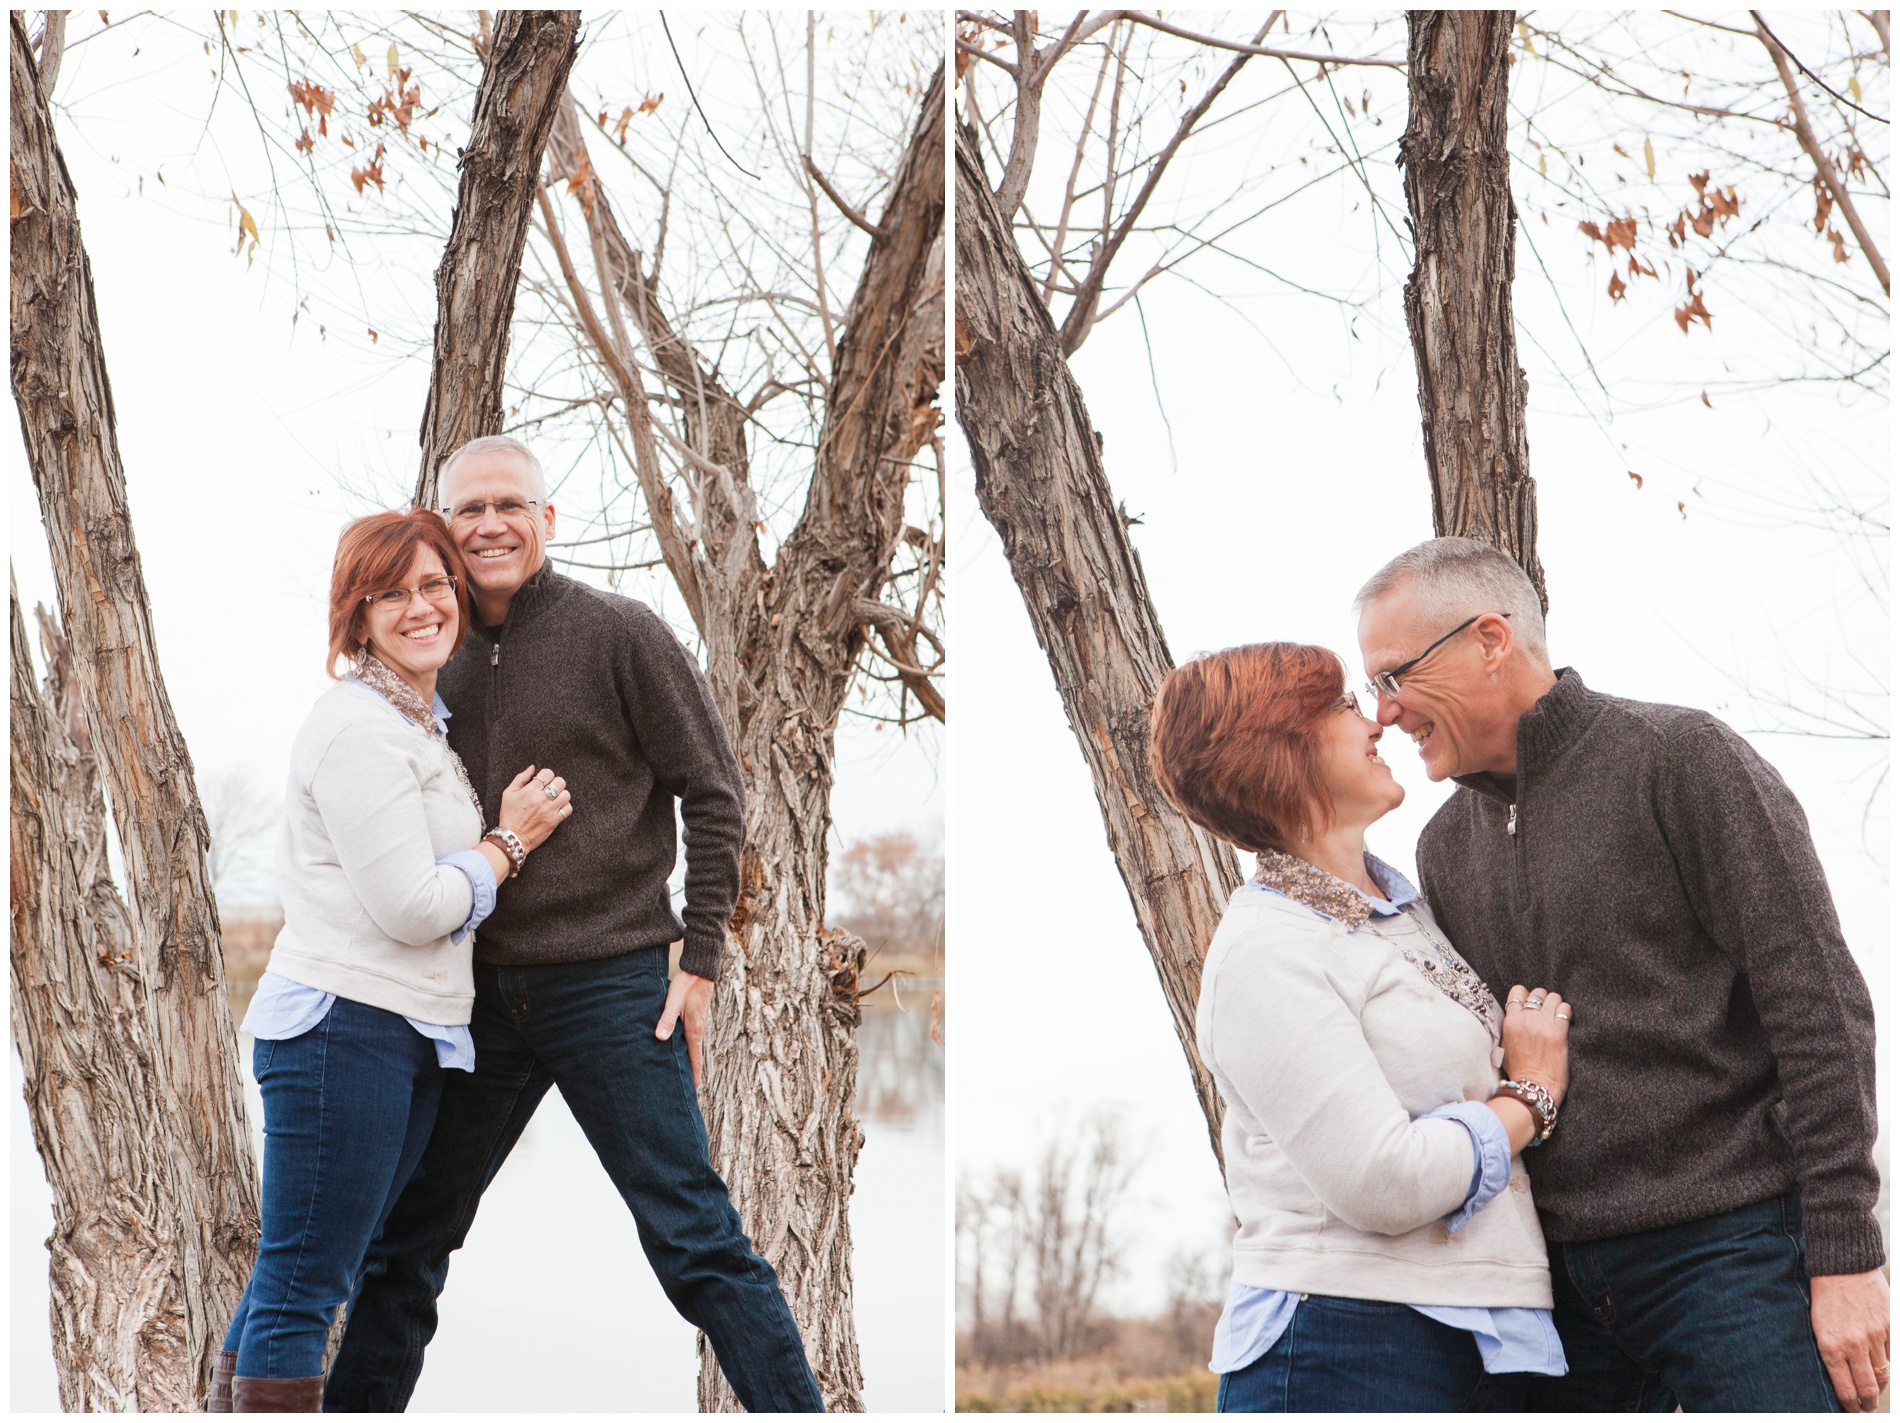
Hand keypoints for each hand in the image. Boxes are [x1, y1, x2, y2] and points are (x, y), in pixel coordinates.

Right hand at [498, 765, 572, 851]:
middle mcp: (541, 800)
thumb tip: (532, 768)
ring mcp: (549, 811)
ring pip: (566, 795)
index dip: (546, 775)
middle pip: (560, 782)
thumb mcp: (508, 793)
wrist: (512, 837)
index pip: (548, 774)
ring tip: (554, 798)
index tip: (543, 781)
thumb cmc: (509, 815)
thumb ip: (521, 778)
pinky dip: (565, 806)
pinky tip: (557, 807)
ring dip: (561, 795)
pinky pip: (568, 809)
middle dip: (555, 783)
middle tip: (549, 789)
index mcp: (530, 791)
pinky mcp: (554, 821)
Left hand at [656, 971, 713, 1087]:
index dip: (695, 1078)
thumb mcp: (673, 1002)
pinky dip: (688, 1051)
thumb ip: (667, 1019)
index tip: (694, 1093)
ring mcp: (698, 1025)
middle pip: (695, 1058)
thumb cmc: (686, 986)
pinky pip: (692, 1040)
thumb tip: (660, 1038)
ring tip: (683, 1076)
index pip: (695, 1060)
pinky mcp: (695, 1018)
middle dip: (692, 1074)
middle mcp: (698, 1031)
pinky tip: (680, 1051)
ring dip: (690, 1062)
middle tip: (687, 1091)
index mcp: (694, 1031)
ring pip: (693, 1049)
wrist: (701, 971)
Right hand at [1500, 985, 1569, 1106]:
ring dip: (1557, 1005)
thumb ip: (1509, 1027)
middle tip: (1548, 1011)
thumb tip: (1515, 1016)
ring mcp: (1542, 1025)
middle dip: (1544, 1000)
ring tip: (1558, 1015)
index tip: (1533, 1004)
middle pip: (1538, 993)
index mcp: (1510, 1021)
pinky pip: (1565, 1010)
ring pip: (1553, 998)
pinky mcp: (1558, 1034)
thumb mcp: (1504, 1046)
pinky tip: (1567, 1020)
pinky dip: (1567, 1012)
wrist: (1532, 1087)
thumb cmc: (1518, 1070)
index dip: (1527, 995)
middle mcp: (1525, 1019)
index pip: (1517, 991)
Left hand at [1812, 1269, 1889, 1411]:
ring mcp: (1875, 1337)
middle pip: (1868, 1388)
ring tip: (1873, 1394)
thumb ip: (1830, 1352)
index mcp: (1831, 1346)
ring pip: (1883, 1374)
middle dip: (1867, 1404)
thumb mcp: (1817, 1326)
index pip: (1845, 1389)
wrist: (1842, 1266)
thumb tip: (1840, 1378)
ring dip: (1879, 1387)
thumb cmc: (1824, 1296)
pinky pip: (1893, 1356)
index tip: (1851, 1411)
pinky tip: (1882, 1370)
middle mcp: (1854, 1345)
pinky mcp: (1890, 1327)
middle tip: (1866, 1409)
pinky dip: (1889, 1366)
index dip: (1850, 1405)